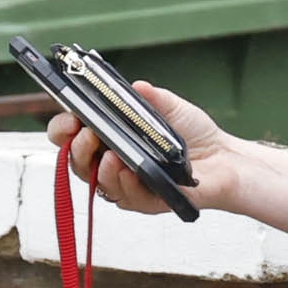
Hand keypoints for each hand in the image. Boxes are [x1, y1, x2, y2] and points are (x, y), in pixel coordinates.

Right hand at [48, 82, 236, 214]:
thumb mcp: (170, 107)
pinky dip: (123, 183)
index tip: (69, 118)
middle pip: (77, 162)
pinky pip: (126, 197)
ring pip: (97, 183)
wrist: (224, 159)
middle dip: (75, 148)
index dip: (63, 128)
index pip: (73, 136)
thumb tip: (135, 86)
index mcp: (111, 137)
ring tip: (108, 154)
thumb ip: (150, 97)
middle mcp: (113, 162)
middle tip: (86, 134)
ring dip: (97, 168)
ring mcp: (127, 184)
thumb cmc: (195, 135)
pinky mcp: (146, 201)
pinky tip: (126, 170)